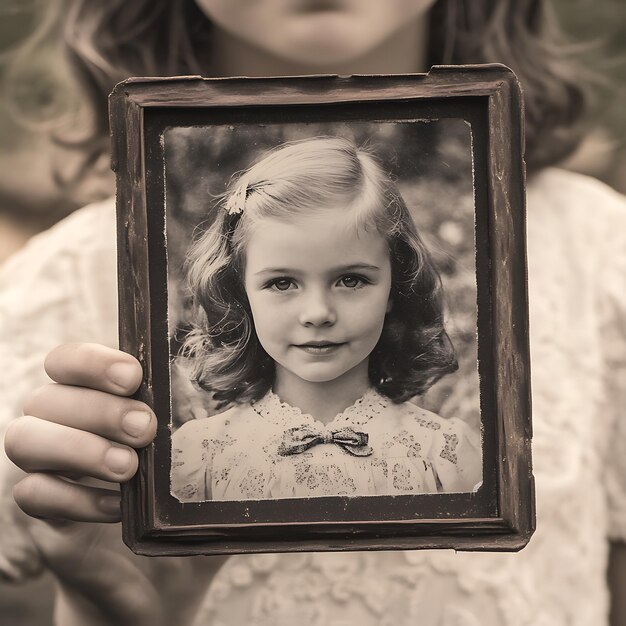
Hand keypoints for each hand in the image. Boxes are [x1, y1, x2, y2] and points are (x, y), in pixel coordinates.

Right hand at [4, 343, 226, 624]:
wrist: (161, 587)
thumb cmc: (183, 512)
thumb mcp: (204, 471)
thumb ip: (216, 438)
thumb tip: (257, 406)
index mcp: (100, 403)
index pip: (68, 362)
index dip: (90, 360)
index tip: (133, 376)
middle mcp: (64, 429)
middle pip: (46, 396)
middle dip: (97, 408)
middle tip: (147, 428)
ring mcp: (50, 472)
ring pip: (24, 437)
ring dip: (77, 446)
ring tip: (129, 467)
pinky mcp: (43, 519)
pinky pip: (33, 495)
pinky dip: (74, 497)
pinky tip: (118, 509)